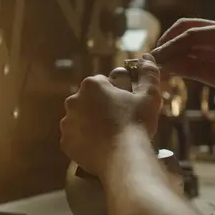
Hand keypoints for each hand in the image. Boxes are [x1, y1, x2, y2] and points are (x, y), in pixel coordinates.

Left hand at [59, 57, 161, 175]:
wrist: (124, 157)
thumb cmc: (137, 122)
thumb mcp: (149, 96)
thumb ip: (148, 73)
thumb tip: (147, 57)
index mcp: (92, 85)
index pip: (103, 82)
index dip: (117, 92)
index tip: (127, 104)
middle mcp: (74, 100)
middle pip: (90, 100)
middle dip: (102, 107)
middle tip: (121, 120)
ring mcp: (67, 123)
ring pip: (81, 119)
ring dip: (93, 123)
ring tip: (112, 135)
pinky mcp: (66, 143)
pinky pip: (77, 138)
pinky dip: (86, 141)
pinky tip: (102, 146)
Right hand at [151, 19, 214, 110]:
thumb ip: (193, 69)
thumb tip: (164, 65)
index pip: (191, 34)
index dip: (169, 47)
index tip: (153, 59)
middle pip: (187, 29)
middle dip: (168, 43)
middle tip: (152, 60)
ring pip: (190, 39)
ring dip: (174, 50)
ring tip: (158, 65)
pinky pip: (196, 49)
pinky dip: (183, 57)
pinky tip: (172, 68)